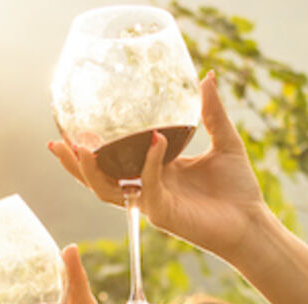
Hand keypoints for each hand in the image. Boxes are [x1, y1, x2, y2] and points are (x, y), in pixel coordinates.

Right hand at [48, 73, 270, 261]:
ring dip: (92, 171)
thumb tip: (207, 76)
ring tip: (81, 148)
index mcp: (156, 172)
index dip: (92, 148)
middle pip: (99, 179)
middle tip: (55, 143)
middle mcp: (148, 188)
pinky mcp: (164, 213)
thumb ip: (212, 112)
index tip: (72, 130)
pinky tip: (155, 139)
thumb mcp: (225, 141)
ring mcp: (152, 203)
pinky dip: (149, 162)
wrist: (252, 222)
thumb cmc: (238, 189)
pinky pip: (149, 186)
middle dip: (74, 164)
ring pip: (109, 190)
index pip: (116, 160)